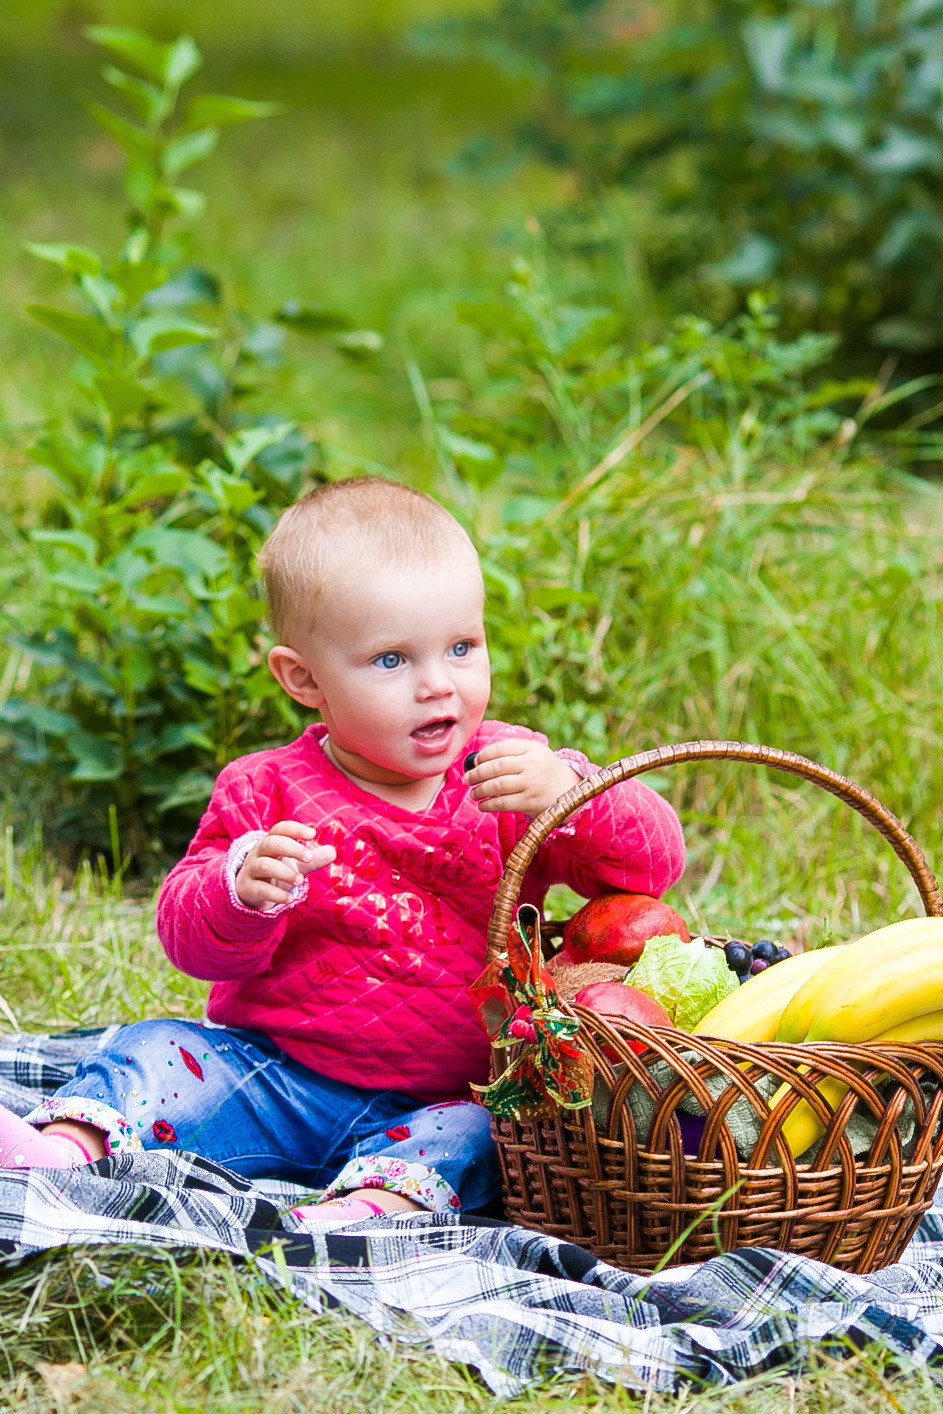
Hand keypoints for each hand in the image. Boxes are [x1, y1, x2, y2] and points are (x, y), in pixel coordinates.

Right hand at [235, 820, 335, 910]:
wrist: (253, 892)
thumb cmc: (278, 871)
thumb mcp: (297, 864)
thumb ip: (314, 858)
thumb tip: (333, 851)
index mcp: (271, 842)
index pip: (280, 829)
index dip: (295, 829)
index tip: (312, 834)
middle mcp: (258, 853)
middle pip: (271, 843)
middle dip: (291, 848)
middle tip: (309, 857)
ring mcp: (251, 870)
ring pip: (263, 865)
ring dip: (284, 872)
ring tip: (300, 880)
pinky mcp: (247, 888)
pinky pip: (259, 889)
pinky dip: (276, 894)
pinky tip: (290, 899)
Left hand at [464, 739, 580, 815]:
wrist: (566, 789)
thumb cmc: (541, 769)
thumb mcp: (532, 753)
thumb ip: (509, 752)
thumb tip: (476, 760)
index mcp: (532, 748)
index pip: (501, 748)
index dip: (483, 755)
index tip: (474, 761)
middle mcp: (532, 765)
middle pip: (497, 767)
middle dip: (477, 773)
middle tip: (467, 778)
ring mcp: (531, 784)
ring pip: (498, 785)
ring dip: (480, 790)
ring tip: (473, 792)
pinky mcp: (529, 802)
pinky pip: (503, 803)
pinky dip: (488, 805)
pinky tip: (482, 805)